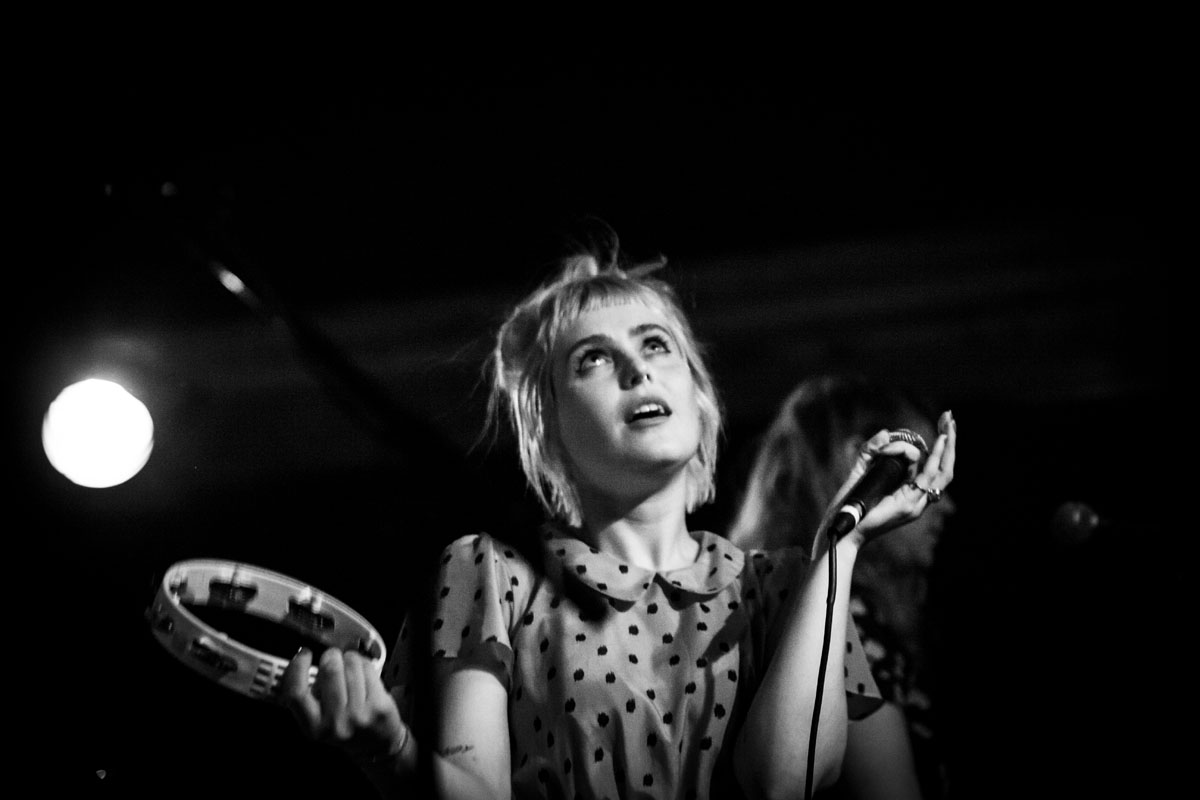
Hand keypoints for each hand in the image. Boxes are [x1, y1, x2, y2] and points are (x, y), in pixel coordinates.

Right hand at [278, 646, 408, 763]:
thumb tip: (305, 660)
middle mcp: (335, 724)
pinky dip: (365, 664)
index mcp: (313, 728)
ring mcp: (359, 716)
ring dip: (349, 658)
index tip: (304, 655)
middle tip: (332, 657)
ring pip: (351, 666)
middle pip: (329, 671)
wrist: (376, 747)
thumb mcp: (318, 721)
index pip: (296, 693)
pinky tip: (363, 671)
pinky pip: (368, 670)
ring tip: (349, 665)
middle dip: (331, 656)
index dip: (297, 668)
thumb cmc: (345, 728)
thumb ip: (309, 696)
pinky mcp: (379, 706)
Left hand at [833, 410, 955, 543]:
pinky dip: (935, 458)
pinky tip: (940, 441)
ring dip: (947, 446)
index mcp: (910, 494)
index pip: (934, 468)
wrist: (841, 529)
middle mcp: (918, 499)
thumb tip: (886, 432)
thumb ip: (871, 450)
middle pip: (944, 469)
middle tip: (949, 417)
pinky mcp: (908, 504)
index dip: (939, 447)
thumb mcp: (860, 470)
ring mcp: (915, 503)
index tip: (941, 423)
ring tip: (948, 424)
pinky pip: (927, 477)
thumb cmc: (850, 504)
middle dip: (950, 442)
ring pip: (941, 472)